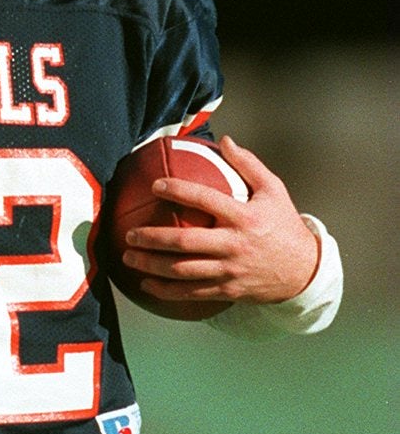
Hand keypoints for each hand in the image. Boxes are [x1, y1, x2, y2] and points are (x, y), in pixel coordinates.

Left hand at [119, 135, 319, 307]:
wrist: (305, 272)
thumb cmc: (284, 225)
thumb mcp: (274, 192)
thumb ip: (249, 165)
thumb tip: (225, 140)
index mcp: (244, 217)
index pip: (206, 200)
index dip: (179, 191)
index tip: (155, 185)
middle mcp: (235, 245)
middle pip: (186, 242)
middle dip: (153, 238)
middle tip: (129, 233)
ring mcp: (230, 270)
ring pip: (183, 271)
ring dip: (151, 266)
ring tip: (128, 257)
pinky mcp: (228, 290)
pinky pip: (191, 293)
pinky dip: (166, 291)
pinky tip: (145, 284)